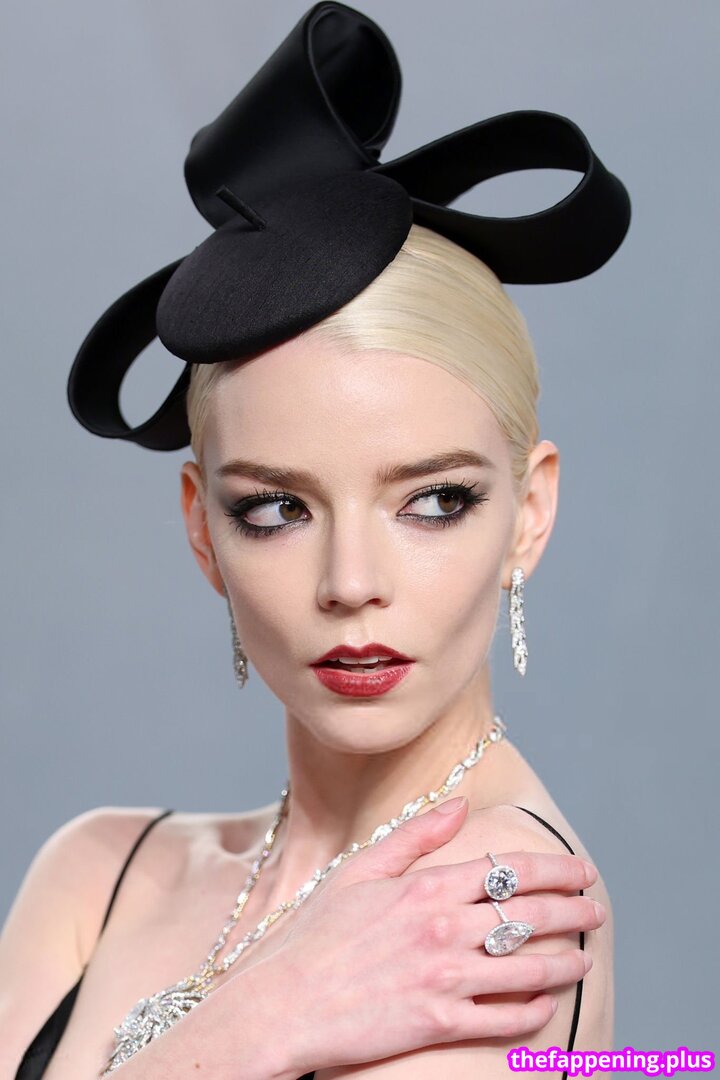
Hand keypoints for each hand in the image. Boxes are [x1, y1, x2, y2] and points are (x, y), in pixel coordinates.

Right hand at [252, 796, 600, 1075]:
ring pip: (527, 968)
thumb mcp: (359, 870)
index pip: (509, 871)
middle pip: (529, 915)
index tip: (579, 872)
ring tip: (583, 958)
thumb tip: (460, 806)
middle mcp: (443, 929)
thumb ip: (414, 836)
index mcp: (426, 887)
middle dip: (572, 911)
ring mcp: (444, 979)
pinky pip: (504, 1019)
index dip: (554, 870)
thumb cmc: (314, 935)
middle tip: (596, 911)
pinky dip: (533, 1010)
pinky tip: (546, 1004)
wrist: (280, 1003)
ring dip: (564, 961)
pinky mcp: (438, 1024)